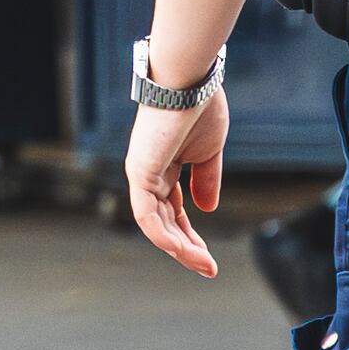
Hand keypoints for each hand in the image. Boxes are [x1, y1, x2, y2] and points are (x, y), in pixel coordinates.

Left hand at [123, 86, 226, 276]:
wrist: (191, 80)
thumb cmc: (199, 106)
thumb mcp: (208, 153)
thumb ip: (206, 180)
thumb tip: (207, 208)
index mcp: (163, 167)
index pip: (173, 211)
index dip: (190, 234)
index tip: (208, 257)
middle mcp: (148, 173)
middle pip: (164, 222)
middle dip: (186, 248)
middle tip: (207, 269)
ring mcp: (141, 173)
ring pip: (155, 224)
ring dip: (179, 248)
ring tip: (203, 265)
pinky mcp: (140, 171)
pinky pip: (147, 214)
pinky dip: (163, 235)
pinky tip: (181, 250)